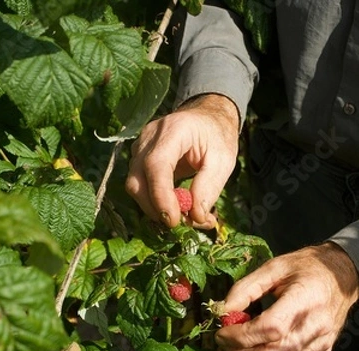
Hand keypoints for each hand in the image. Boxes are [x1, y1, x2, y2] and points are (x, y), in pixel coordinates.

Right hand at [125, 94, 238, 227]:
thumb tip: (196, 217)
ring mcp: (139, 148)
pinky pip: (140, 187)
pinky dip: (155, 203)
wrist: (206, 119)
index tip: (174, 220)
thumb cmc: (216, 137)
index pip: (156, 165)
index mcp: (173, 130)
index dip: (161, 196)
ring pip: (135, 187)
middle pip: (138, 180)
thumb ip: (209, 188)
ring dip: (156, 209)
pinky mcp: (138, 159)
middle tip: (182, 223)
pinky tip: (176, 207)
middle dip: (156, 209)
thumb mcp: (223, 161)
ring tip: (184, 216)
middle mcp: (149, 137)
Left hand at [215, 243, 358, 350]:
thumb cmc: (306, 268)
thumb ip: (245, 288)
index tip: (221, 331)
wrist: (343, 276)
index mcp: (306, 299)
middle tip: (221, 342)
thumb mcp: (274, 267)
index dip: (240, 336)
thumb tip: (223, 311)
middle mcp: (316, 327)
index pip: (271, 329)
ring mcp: (320, 345)